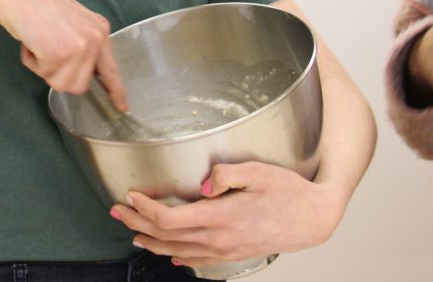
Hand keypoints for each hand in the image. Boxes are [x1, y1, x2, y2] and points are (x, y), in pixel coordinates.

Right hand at [0, 0, 126, 109]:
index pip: (111, 69)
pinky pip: (42, 74)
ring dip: (44, 69)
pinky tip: (31, 42)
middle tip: (47, 51)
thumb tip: (82, 74)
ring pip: (61, 84)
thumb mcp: (73, 23)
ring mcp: (79, 47)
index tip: (122, 107)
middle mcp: (95, 38)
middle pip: (79, 85)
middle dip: (59, 75)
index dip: (116, 91)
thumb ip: (83, 46)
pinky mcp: (59, 54)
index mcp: (100, 30)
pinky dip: (32, 62)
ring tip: (39, 44)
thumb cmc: (38, 6)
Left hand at [110, 162, 344, 269]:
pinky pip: (198, 261)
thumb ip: (227, 175)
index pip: (169, 219)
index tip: (130, 194)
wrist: (315, 219)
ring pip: (178, 251)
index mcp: (221, 217)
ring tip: (132, 231)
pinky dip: (177, 257)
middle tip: (117, 210)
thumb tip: (203, 185)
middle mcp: (219, 238)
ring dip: (151, 241)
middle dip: (137, 222)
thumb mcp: (258, 171)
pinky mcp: (233, 254)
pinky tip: (169, 254)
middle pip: (166, 236)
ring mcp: (226, 250)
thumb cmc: (288, 190)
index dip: (144, 208)